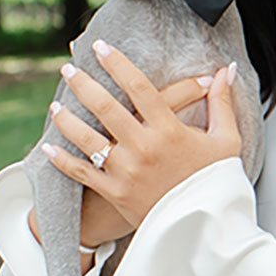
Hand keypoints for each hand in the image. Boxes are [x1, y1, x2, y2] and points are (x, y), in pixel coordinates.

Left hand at [42, 44, 240, 232]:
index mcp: (170, 131)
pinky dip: (63, 160)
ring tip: (56, 105)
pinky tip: (49, 147)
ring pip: (87, 138)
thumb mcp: (227, 141)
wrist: (206, 228)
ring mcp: (127, 171)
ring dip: (67, 119)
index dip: (117, 63)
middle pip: (106, 107)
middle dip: (84, 84)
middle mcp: (144, 148)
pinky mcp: (116, 193)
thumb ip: (222, 103)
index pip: (138, 87)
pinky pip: (83, 172)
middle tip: (68, 69)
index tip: (101, 47)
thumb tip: (226, 70)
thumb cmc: (216, 183)